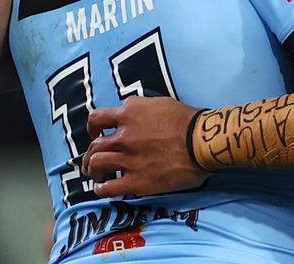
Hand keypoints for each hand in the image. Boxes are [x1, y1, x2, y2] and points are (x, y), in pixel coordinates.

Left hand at [81, 96, 207, 197]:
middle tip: (94, 159)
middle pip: (94, 146)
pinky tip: (103, 188)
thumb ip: (141, 109)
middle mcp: (124, 136)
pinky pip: (109, 187)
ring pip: (96, 164)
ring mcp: (128, 159)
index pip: (97, 118)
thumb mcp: (161, 104)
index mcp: (129, 113)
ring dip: (93, 170)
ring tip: (96, 175)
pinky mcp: (136, 181)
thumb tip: (134, 114)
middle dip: (90, 153)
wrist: (203, 142)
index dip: (93, 127)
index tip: (96, 133)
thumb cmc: (189, 121)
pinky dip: (101, 188)